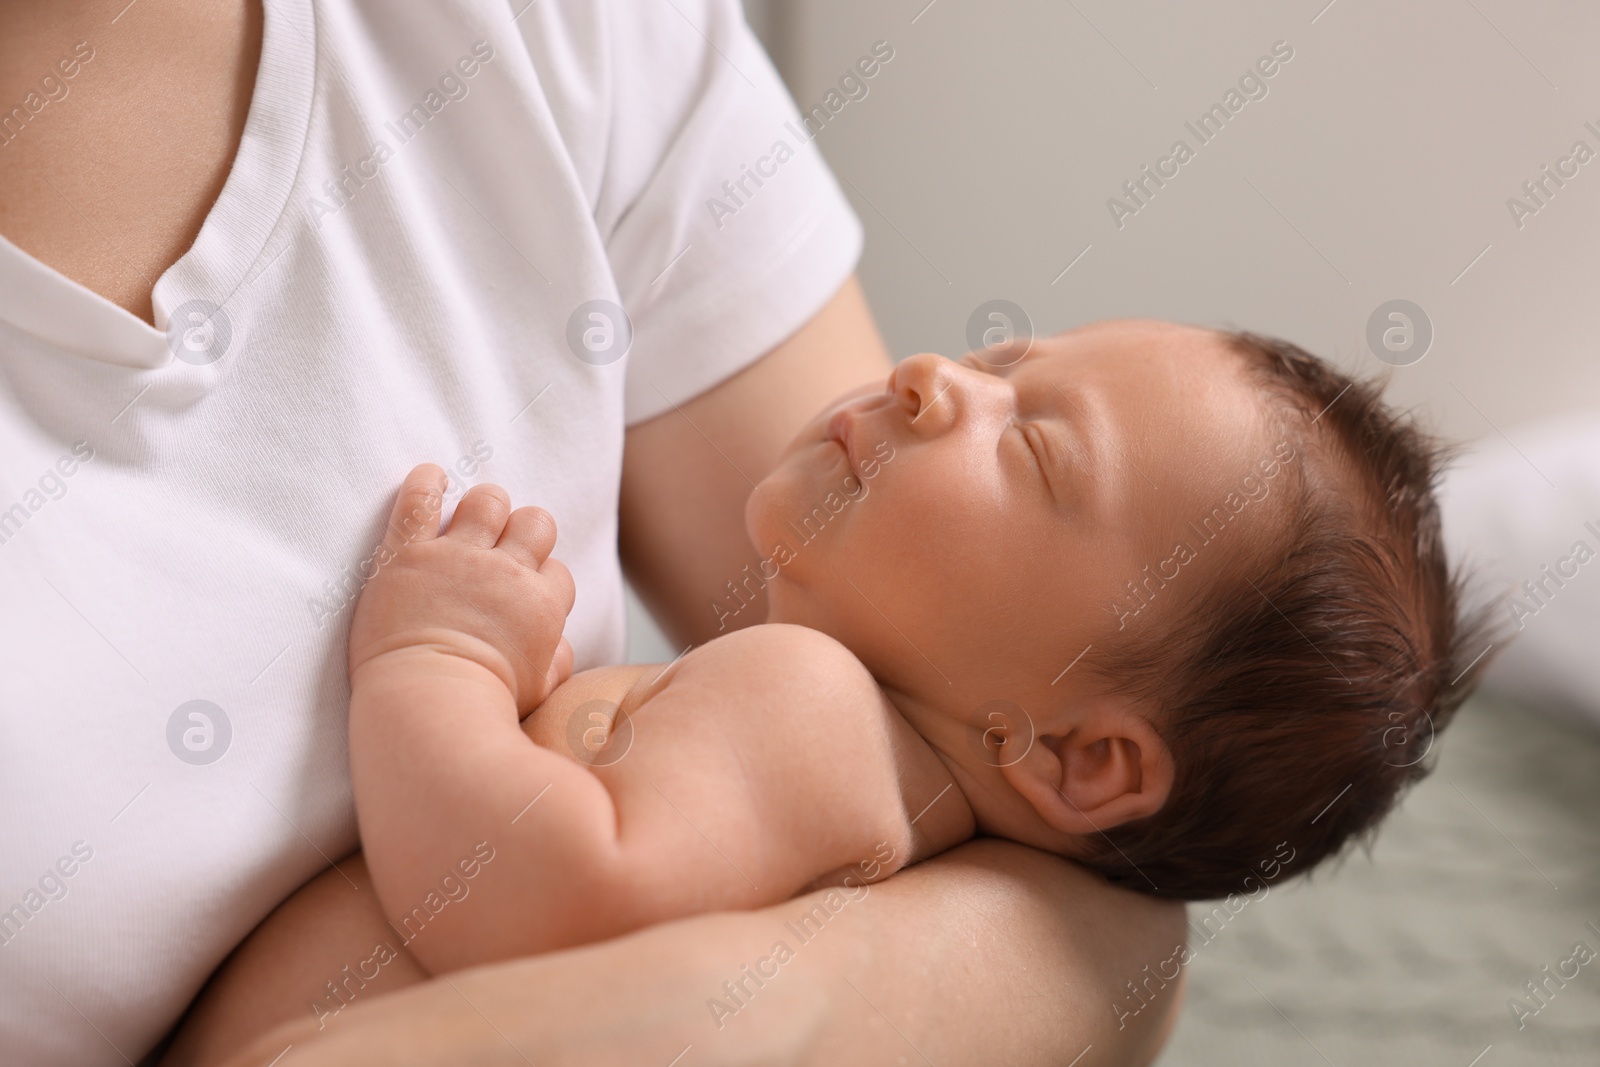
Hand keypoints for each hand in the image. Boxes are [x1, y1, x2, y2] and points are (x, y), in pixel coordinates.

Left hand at [347, 464, 575, 713]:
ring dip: (484, 506)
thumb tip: (558, 642)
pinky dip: (426, 482)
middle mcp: (506, 573)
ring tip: (471, 521)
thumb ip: (556, 661)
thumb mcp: (540, 691)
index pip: (558, 571)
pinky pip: (421, 499)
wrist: (428, 705)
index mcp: (540, 605)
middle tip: (502, 550)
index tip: (521, 596)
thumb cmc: (482, 706)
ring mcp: (457, 558)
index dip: (542, 581)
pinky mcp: (409, 553)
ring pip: (488, 501)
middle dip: (524, 532)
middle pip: (535, 522)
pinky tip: (431, 478)